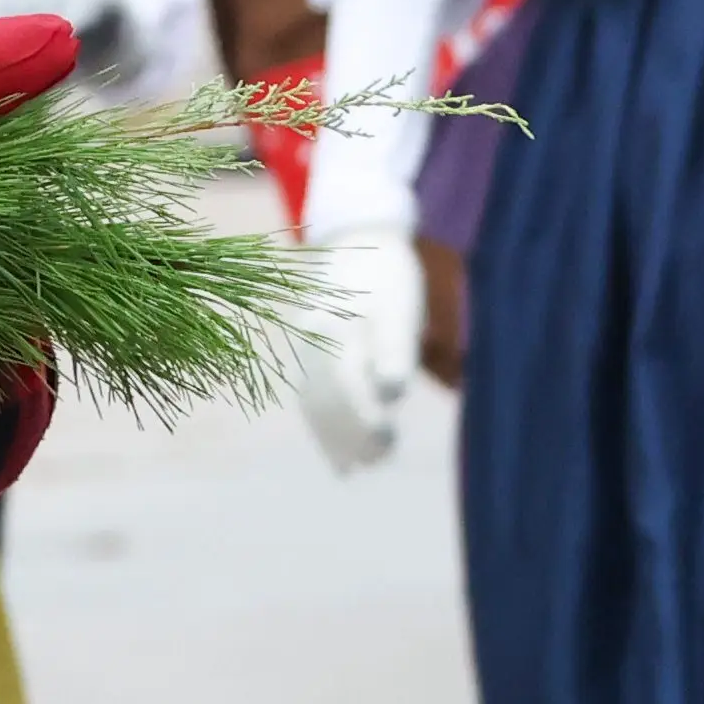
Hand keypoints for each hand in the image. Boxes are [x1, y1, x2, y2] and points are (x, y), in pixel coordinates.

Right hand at [298, 187, 422, 470]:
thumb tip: (389, 394)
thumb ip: (393, 349)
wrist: (358, 237)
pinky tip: (339, 452)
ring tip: (360, 465)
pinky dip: (322, 425)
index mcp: (335, 327)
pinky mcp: (303, 350)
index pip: (346, 384)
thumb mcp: (400, 308)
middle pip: (327, 398)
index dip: (363, 419)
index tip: (385, 447)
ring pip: (314, 400)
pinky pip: (307, 394)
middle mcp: (312, 339)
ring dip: (334, 436)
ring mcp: (303, 345)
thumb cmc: (390, 276)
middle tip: (378, 460)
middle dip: (350, 433)